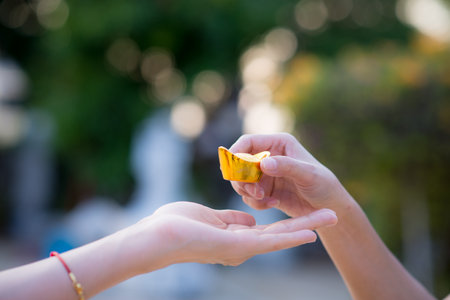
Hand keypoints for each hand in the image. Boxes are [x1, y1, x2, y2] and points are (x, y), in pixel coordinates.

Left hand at [136, 201, 336, 266]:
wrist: (160, 236)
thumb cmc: (179, 225)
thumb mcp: (213, 218)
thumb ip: (232, 220)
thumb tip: (250, 220)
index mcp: (238, 238)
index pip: (270, 230)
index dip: (291, 224)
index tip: (309, 217)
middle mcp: (244, 246)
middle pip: (282, 234)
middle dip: (307, 225)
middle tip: (331, 216)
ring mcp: (243, 248)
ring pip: (282, 237)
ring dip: (308, 227)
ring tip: (331, 218)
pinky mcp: (239, 246)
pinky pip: (270, 239)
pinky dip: (292, 236)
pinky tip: (311, 232)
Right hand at [229, 133, 349, 216]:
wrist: (329, 208)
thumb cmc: (324, 185)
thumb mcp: (308, 175)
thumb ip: (287, 167)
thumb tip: (264, 164)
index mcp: (279, 143)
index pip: (248, 142)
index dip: (236, 152)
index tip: (230, 168)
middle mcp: (269, 156)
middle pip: (239, 162)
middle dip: (241, 178)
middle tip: (251, 191)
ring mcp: (265, 174)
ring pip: (241, 180)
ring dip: (247, 191)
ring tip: (264, 199)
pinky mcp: (264, 190)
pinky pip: (249, 195)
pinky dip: (256, 202)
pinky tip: (273, 204)